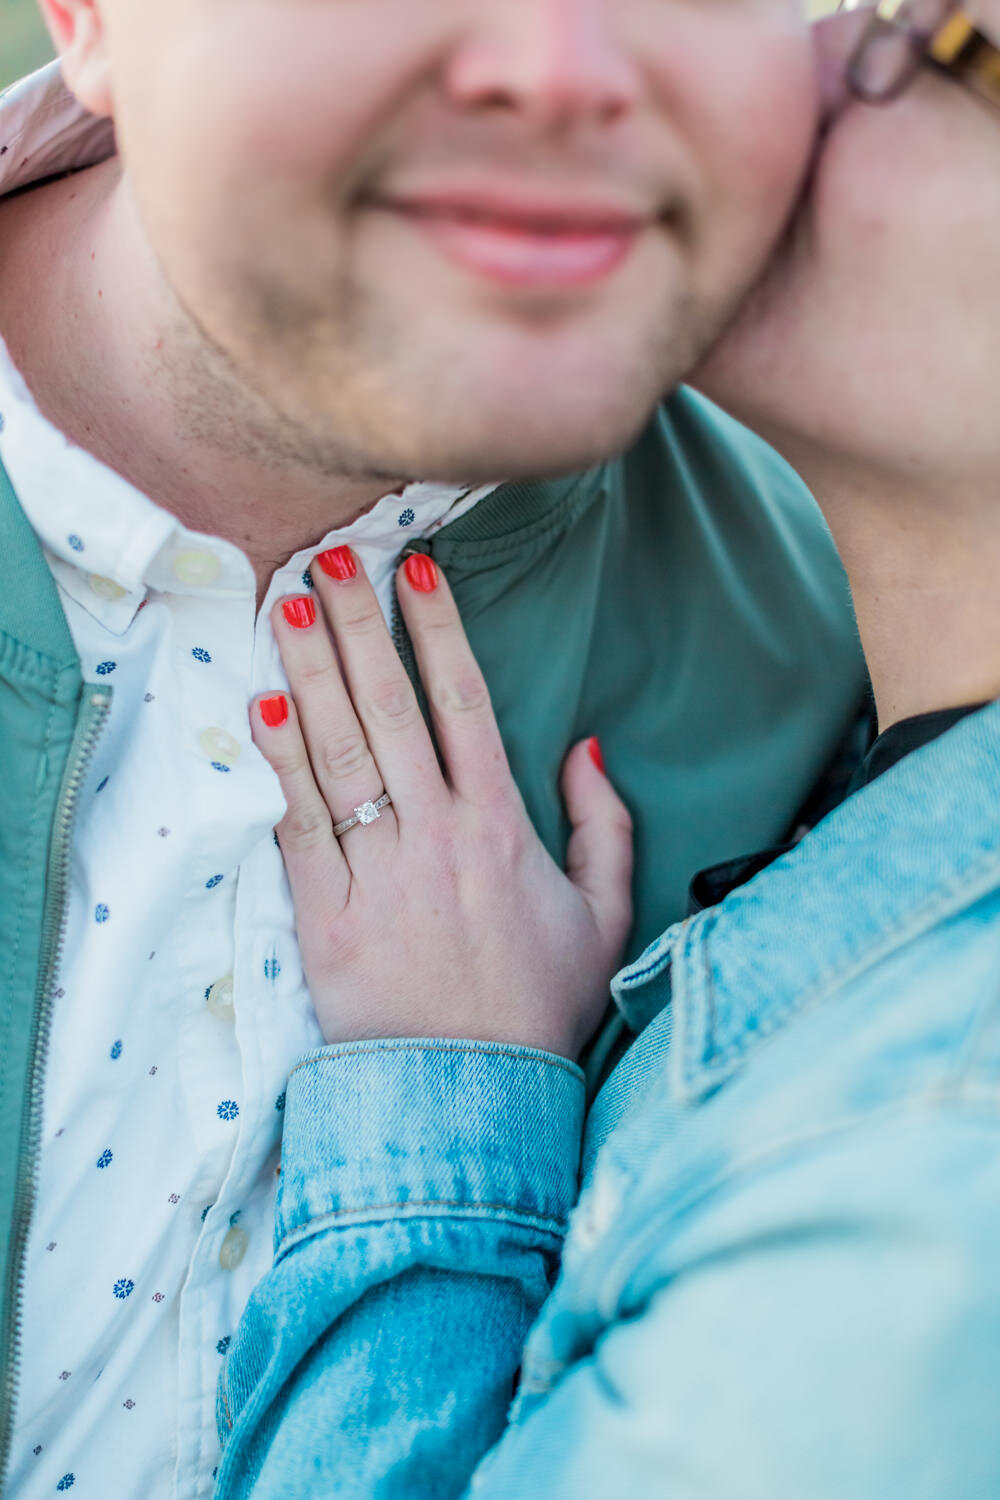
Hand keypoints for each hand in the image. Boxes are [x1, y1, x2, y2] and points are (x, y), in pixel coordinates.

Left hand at [251, 549, 633, 1059]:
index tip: (417, 573)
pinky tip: (263, 706)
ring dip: (313, 673)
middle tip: (333, 559)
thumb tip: (587, 747)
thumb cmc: (537, 1005)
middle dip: (361, 628)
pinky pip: (301, 826)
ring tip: (289, 605)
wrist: (473, 1098)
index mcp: (503, 830)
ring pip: (341, 753)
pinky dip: (281, 765)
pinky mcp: (328, 915)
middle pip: (393, 710)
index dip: (439, 633)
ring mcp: (381, 873)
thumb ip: (603, 826)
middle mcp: (439, 836)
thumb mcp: (604, 916)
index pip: (466, 706)